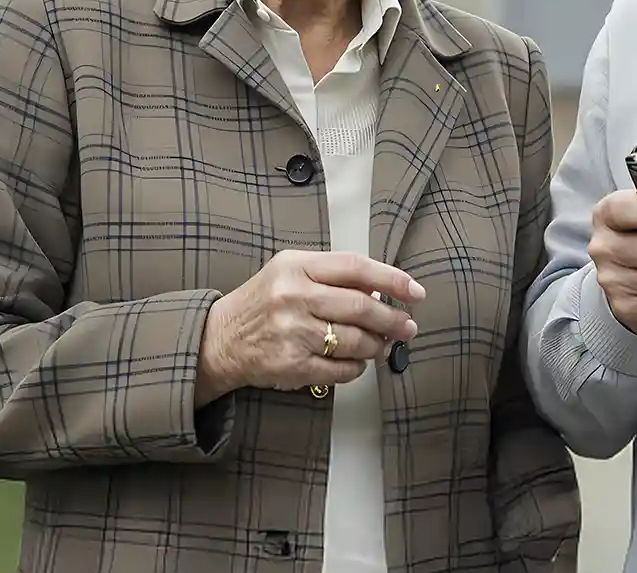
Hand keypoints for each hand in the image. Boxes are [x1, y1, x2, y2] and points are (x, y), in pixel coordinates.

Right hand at [196, 250, 423, 404]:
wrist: (220, 339)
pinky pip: (341, 369)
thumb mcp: (291, 272)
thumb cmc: (263, 302)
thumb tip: (382, 288)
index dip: (392, 278)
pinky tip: (358, 362)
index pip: (355, 267)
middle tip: (409, 327)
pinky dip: (357, 368)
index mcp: (297, 266)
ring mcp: (293, 332)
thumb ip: (332, 275)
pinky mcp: (292, 365)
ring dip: (377, 346)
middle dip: (393, 319)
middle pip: (361, 306)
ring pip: (355, 341)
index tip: (415, 292)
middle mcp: (294, 296)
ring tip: (383, 346)